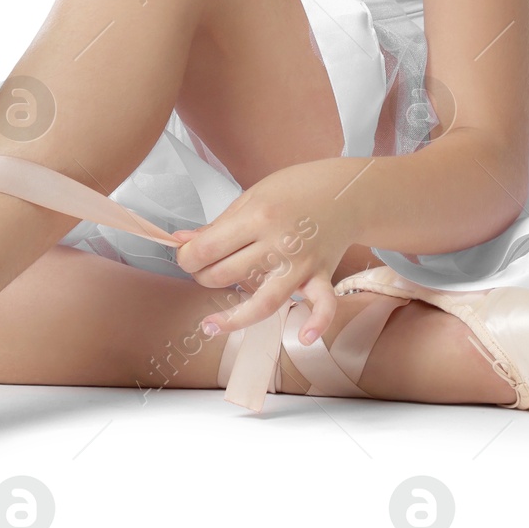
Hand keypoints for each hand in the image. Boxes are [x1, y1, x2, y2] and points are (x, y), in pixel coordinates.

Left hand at [171, 157, 364, 346]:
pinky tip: (304, 337)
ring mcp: (302, 264)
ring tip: (210, 325)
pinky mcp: (322, 276)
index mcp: (257, 217)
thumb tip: (183, 242)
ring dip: (233, 317)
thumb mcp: (252, 196)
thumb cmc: (295, 189)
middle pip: (227, 275)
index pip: (208, 248)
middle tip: (202, 272)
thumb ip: (219, 224)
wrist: (345, 190)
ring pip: (263, 301)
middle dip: (204, 277)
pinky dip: (317, 323)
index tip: (186, 256)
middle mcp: (279, 243)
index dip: (187, 257)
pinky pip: (323, 305)